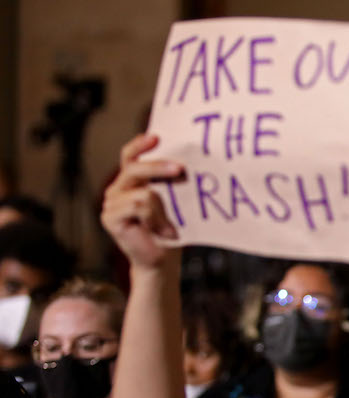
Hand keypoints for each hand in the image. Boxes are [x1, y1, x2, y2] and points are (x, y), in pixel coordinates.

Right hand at [100, 134, 184, 270]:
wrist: (162, 261)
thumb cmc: (172, 231)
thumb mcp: (174, 202)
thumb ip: (171, 184)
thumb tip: (189, 164)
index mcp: (132, 181)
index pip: (131, 155)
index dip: (140, 144)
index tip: (157, 137)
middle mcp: (118, 188)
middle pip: (135, 167)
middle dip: (159, 167)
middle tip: (181, 169)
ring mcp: (112, 202)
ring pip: (142, 192)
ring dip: (162, 210)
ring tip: (170, 227)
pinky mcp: (110, 217)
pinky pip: (138, 206)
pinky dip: (155, 219)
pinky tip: (163, 232)